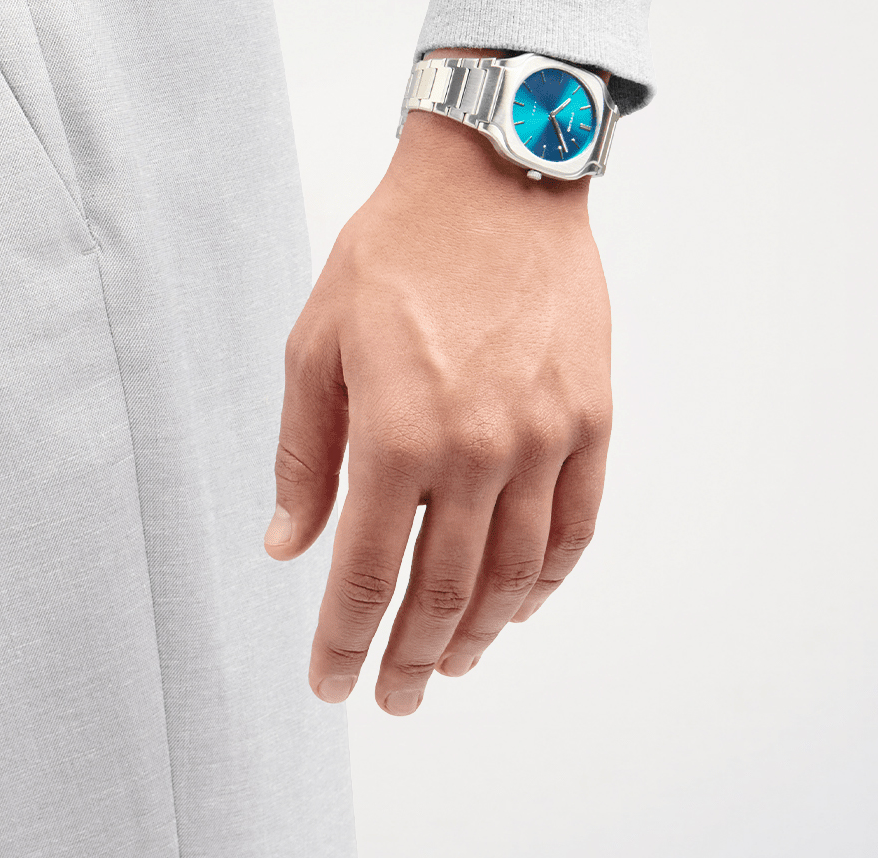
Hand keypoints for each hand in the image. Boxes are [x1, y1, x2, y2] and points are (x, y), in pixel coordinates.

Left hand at [263, 68, 611, 714]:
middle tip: (391, 697)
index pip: (365, 575)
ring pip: (515, 573)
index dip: (345, 641)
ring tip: (451, 662)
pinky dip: (548, 579)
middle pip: (443, 592)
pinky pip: (577, 525)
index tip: (332, 682)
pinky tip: (524, 604)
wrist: (492, 181)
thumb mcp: (316, 345)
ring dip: (481, 632)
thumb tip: (287, 542)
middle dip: (409, 657)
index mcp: (394, 435)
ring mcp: (544, 438)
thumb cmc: (394, 252)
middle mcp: (476, 451)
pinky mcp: (590, 417)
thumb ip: (303, 453)